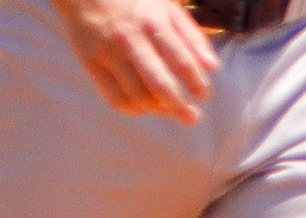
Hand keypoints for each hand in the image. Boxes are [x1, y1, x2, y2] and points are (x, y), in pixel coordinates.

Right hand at [51, 0, 218, 123]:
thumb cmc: (134, 1)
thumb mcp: (166, 8)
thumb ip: (192, 36)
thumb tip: (213, 67)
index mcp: (152, 23)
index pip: (181, 62)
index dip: (196, 83)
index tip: (203, 95)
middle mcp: (130, 40)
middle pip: (160, 85)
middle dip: (180, 107)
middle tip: (192, 118)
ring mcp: (108, 53)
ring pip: (138, 96)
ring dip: (159, 110)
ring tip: (169, 110)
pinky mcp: (91, 64)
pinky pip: (115, 99)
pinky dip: (134, 109)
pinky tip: (145, 106)